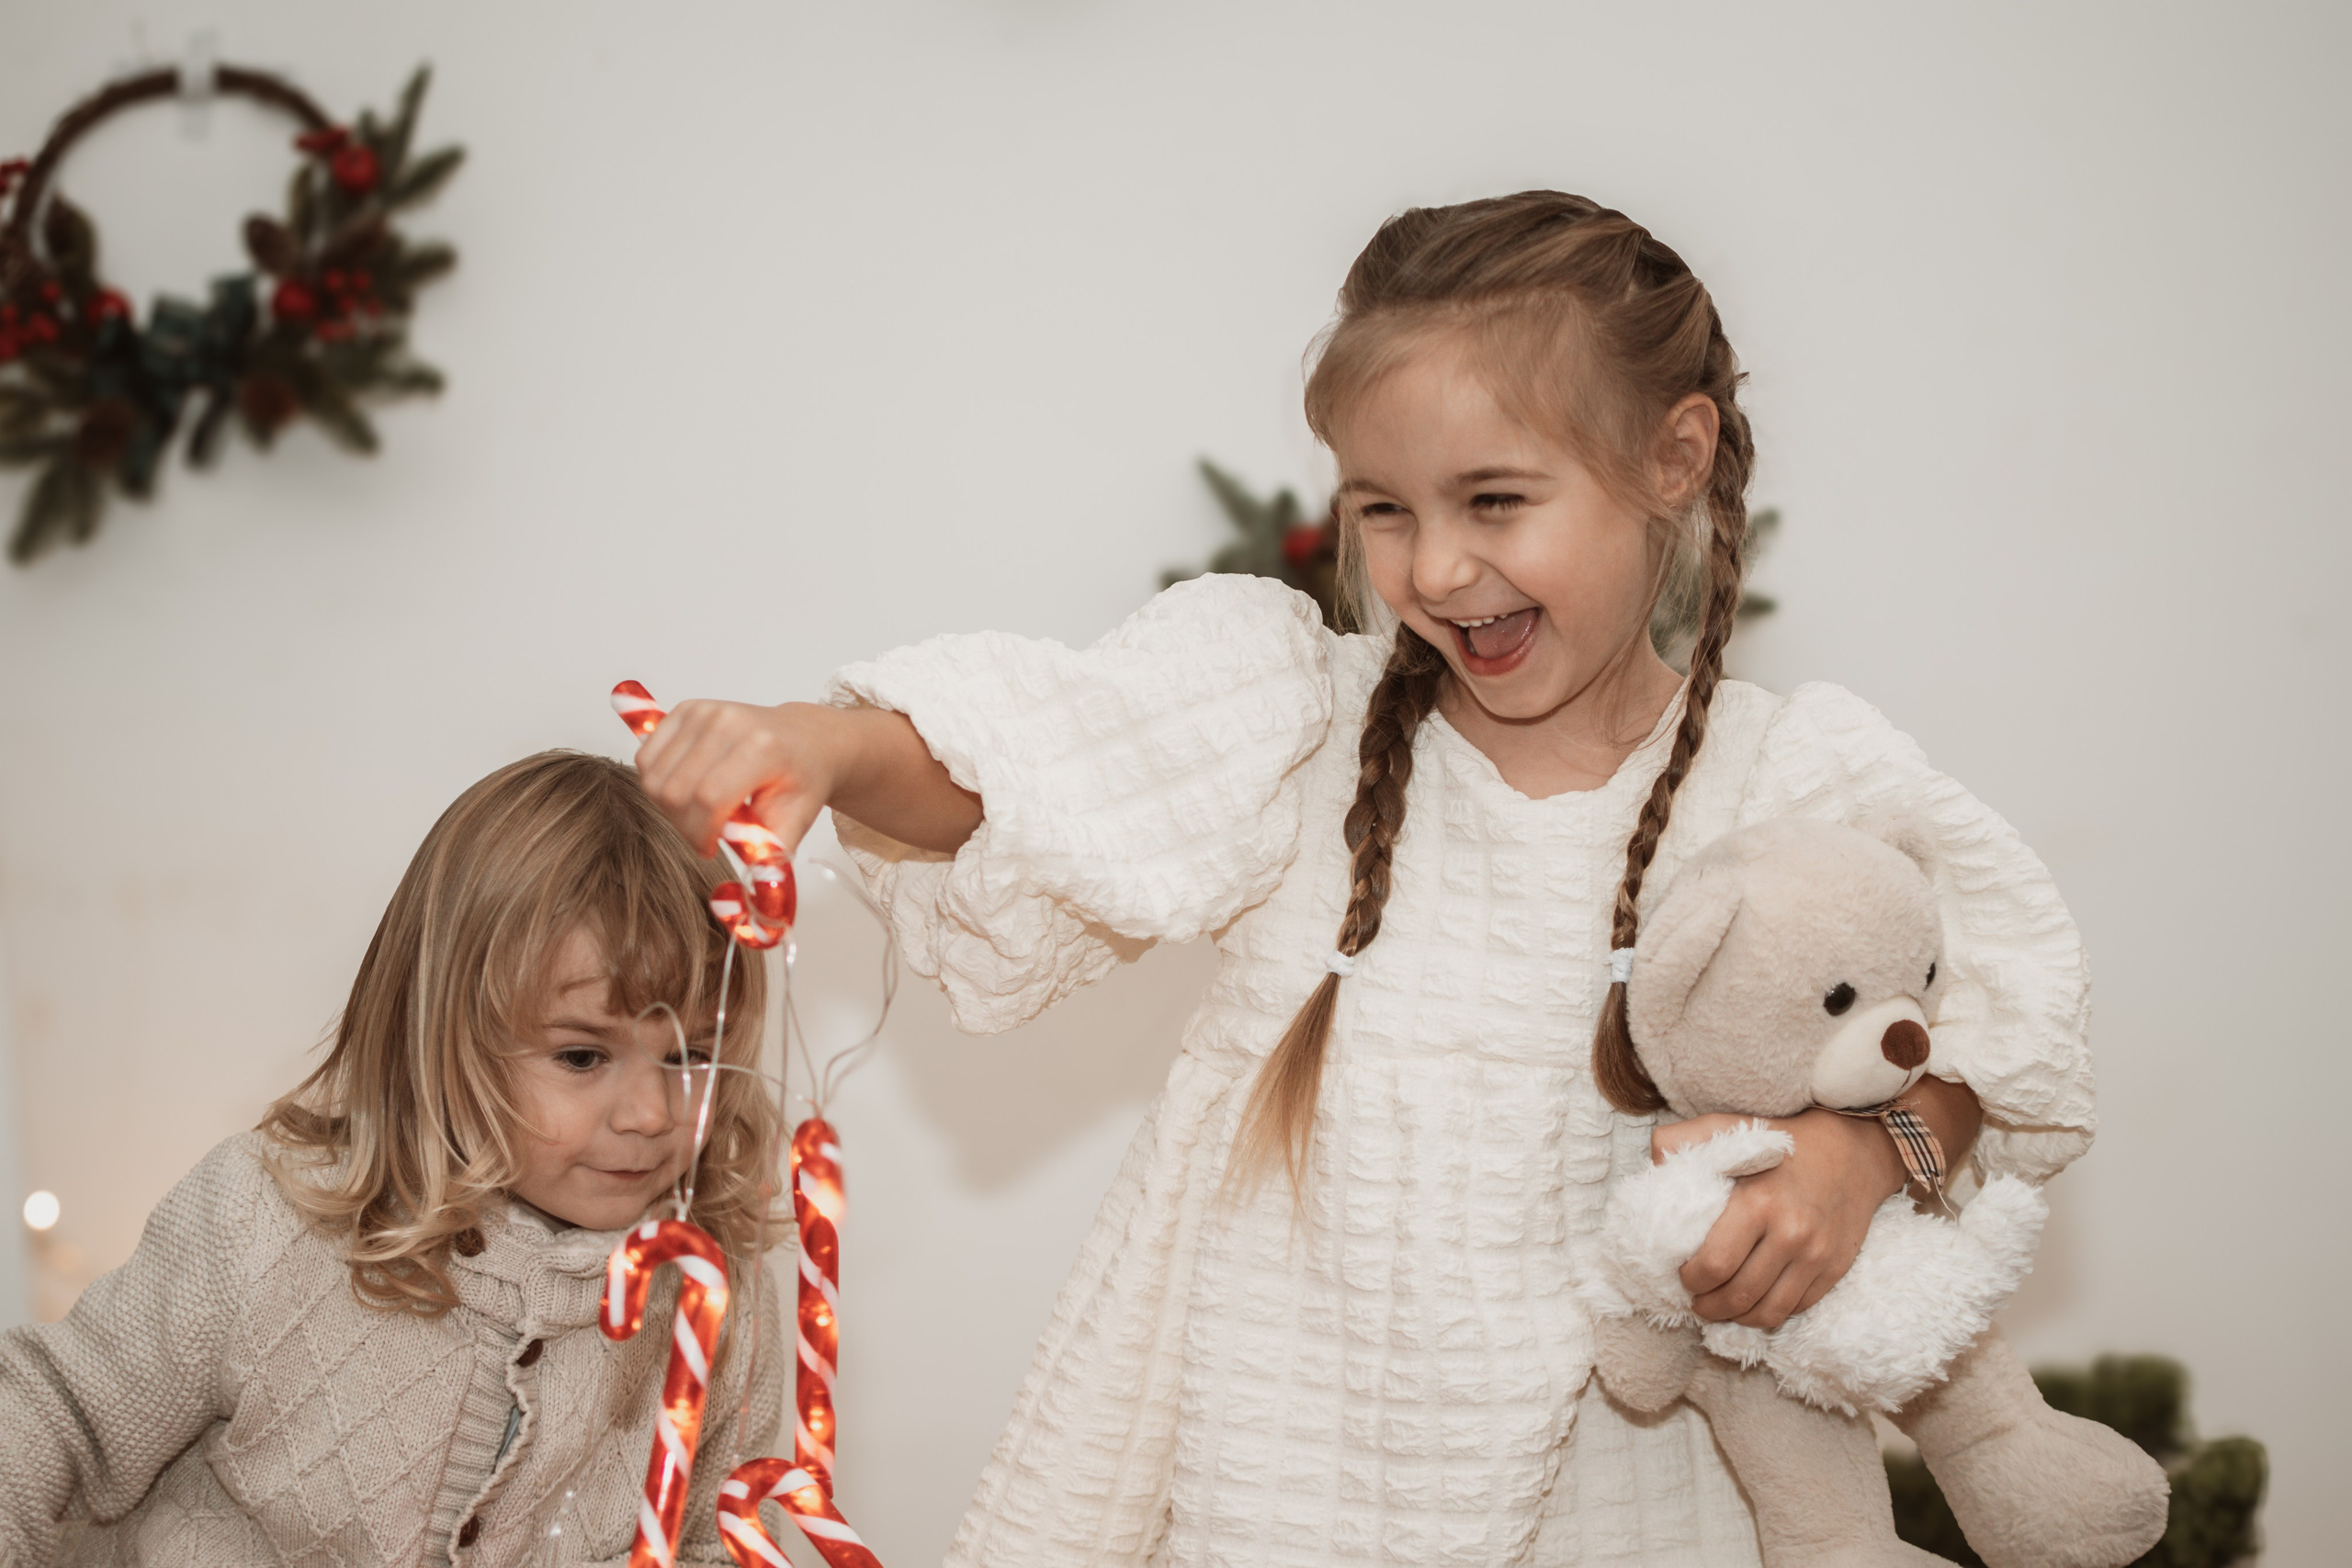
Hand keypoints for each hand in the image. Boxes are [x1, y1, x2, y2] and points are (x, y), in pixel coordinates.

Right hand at [635, 699, 980, 858]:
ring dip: (670, 806)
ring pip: (653, 775)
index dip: (702, 832)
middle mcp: (730, 721)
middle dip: (685, 825)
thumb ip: (771, 865)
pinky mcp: (686, 710)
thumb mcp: (795, 825)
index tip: (713, 848)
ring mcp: (705, 711)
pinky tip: (690, 788)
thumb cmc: (800, 782)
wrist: (806, 740)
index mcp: (762, 748)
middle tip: (708, 834)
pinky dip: (659, 782)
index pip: (708, 797)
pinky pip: (646, 757)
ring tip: (704, 811)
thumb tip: (755, 910)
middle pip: (675, 789)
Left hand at [1654, 1108, 1905, 1330]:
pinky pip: (1796, 1307)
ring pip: (1768, 1311)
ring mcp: (1816, 1255)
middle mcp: (1791, 1233)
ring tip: (1720, 1309)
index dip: (1691, 1281)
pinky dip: (1770, 1314)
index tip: (1683, 1276)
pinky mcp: (1835, 1267)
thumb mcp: (1729, 1126)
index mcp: (1757, 1203)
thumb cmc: (1782, 1140)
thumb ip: (1684, 1140)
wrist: (1854, 1149)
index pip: (1714, 1264)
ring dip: (1737, 1318)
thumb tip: (1652, 1165)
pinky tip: (1753, 1305)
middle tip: (1696, 1302)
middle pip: (1739, 1294)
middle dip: (1709, 1307)